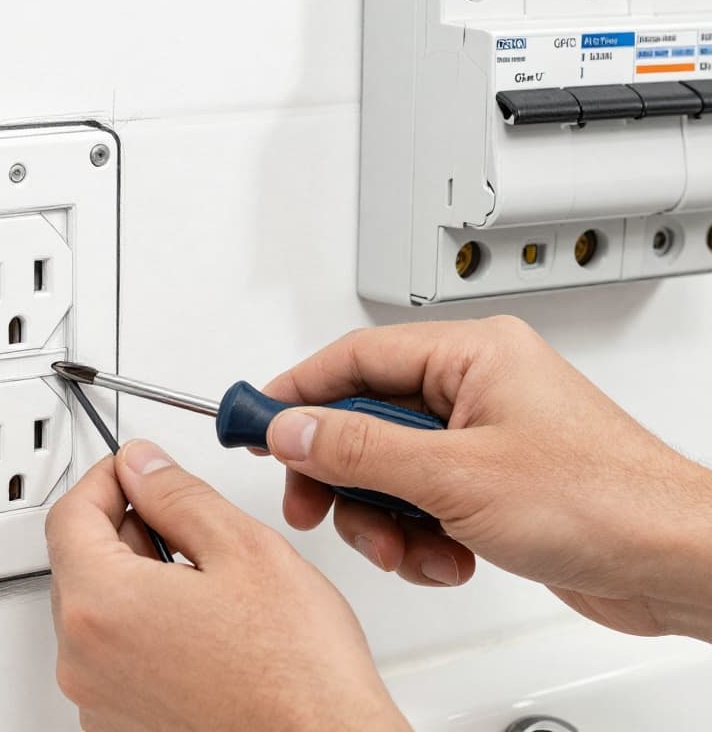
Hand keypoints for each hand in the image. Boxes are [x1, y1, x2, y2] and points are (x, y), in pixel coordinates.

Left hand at [45, 439, 409, 731]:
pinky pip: (115, 661)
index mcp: (101, 606)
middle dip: (128, 533)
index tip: (138, 469)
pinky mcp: (121, 727)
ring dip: (138, 586)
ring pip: (99, 614)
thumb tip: (144, 467)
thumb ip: (178, 495)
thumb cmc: (296, 676)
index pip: (70, 515)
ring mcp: (99, 702)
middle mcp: (84, 661)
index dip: (109, 479)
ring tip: (208, 590)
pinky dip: (146, 637)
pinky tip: (203, 635)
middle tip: (187, 526)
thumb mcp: (244, 549)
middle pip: (80, 566)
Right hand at [260, 316, 711, 641]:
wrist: (676, 563)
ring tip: (409, 547)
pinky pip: (421, 503)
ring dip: (385, 519)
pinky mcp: (491, 487)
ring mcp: (484, 440)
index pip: (354, 357)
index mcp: (472, 355)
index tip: (250, 420)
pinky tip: (449, 559)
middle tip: (310, 503)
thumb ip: (361, 448)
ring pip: (388, 470)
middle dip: (340, 473)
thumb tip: (293, 428)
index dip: (295, 392)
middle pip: (365, 418)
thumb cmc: (604, 502)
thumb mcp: (455, 475)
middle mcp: (476, 389)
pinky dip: (421, 539)